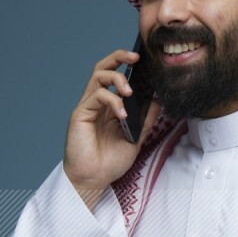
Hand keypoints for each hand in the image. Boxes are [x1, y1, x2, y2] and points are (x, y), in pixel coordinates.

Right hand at [63, 48, 160, 209]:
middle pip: (103, 68)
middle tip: (135, 56)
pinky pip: (96, 96)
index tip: (143, 61)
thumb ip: (145, 120)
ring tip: (130, 92)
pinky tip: (122, 114)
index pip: (115, 75)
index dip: (126, 64)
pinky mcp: (80, 114)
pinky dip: (112, 100)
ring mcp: (88, 107)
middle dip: (119, 57)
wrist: (94, 180)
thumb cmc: (109, 163)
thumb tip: (157, 101)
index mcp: (108, 106)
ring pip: (98, 76)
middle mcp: (97, 102)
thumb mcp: (135, 139)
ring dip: (117, 78)